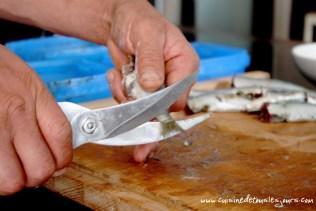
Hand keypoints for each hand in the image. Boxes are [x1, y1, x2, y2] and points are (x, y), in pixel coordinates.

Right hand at [0, 45, 71, 194]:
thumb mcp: (21, 77)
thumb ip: (40, 107)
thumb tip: (53, 141)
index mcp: (32, 92)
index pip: (61, 137)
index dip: (63, 159)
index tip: (59, 164)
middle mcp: (14, 110)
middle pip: (41, 167)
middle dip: (36, 175)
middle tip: (27, 169)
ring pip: (11, 180)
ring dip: (10, 180)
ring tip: (5, 169)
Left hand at [105, 0, 198, 161]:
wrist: (121, 20)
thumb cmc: (140, 21)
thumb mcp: (147, 35)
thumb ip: (151, 60)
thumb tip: (153, 85)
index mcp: (185, 67)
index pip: (177, 100)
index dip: (159, 107)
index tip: (141, 105)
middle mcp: (174, 80)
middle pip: (162, 112)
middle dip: (141, 113)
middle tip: (131, 132)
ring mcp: (158, 87)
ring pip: (143, 111)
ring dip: (126, 98)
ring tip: (120, 75)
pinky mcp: (142, 90)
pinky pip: (129, 103)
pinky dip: (119, 93)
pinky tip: (117, 74)